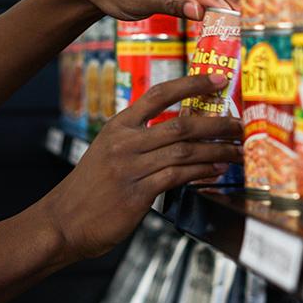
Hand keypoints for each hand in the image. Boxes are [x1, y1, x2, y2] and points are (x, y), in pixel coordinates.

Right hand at [36, 73, 243, 259]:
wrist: (63, 222)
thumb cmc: (89, 191)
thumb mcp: (107, 154)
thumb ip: (139, 142)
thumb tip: (181, 137)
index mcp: (118, 126)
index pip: (158, 95)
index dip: (191, 84)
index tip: (217, 79)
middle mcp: (124, 143)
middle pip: (181, 124)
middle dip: (216, 124)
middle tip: (240, 125)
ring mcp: (130, 168)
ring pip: (184, 151)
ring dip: (216, 151)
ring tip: (237, 151)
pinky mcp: (137, 194)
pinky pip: (177, 177)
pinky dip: (201, 172)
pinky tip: (216, 171)